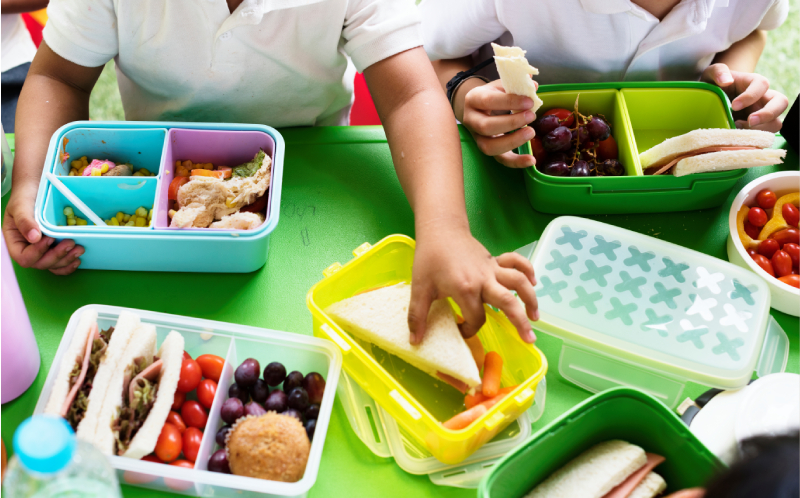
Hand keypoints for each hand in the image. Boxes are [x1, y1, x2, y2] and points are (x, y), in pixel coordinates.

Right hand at [3, 183, 82, 273]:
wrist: (37, 189)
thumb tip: (34, 238)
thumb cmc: (26, 196)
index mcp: (15, 241)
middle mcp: (27, 249)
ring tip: (79, 249)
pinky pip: (60, 264)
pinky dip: (69, 263)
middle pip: (40, 264)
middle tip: (71, 243)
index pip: (23, 257)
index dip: (37, 252)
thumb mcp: (21, 205)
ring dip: (66, 260)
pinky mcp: (53, 248)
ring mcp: (42, 250)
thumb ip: (25, 220)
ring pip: (52, 265)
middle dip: (56, 256)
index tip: (50, 238)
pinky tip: (77, 259)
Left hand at [408, 226, 538, 344]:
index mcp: (465, 289)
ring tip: (535, 318)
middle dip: (520, 322)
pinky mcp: (495, 260)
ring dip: (531, 299)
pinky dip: (528, 270)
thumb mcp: (420, 288)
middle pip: (508, 302)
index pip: (476, 318)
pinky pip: (517, 263)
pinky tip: (533, 283)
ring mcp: (492, 269)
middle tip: (529, 340)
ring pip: (518, 282)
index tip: (461, 330)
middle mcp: (483, 279)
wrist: (440, 230)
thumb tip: (415, 342)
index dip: (470, 330)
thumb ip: (417, 316)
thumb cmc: (429, 258)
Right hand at [460, 80, 537, 168]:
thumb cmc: (493, 94)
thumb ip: (516, 85)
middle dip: (511, 123)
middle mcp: (471, 120)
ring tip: (531, 132)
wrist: (480, 107)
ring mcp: (477, 137)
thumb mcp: (501, 85)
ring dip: (512, 141)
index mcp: (473, 99)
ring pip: (489, 147)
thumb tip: (533, 85)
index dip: (509, 102)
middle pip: (486, 127)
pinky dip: (516, 162)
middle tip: (531, 116)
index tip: (529, 101)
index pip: (488, 101)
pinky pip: (499, 159)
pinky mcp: (487, 149)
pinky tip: (531, 160)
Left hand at [702, 63, 787, 131]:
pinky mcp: (757, 128)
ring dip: (760, 129)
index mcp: (754, 82)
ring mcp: (762, 114)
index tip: (734, 105)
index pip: (762, 85)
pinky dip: (753, 139)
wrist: (712, 100)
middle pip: (781, 103)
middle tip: (749, 121)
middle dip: (767, 114)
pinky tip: (737, 138)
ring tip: (738, 130)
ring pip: (776, 122)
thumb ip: (718, 72)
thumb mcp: (711, 74)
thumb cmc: (714, 85)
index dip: (751, 96)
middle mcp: (763, 98)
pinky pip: (763, 136)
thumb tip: (726, 80)